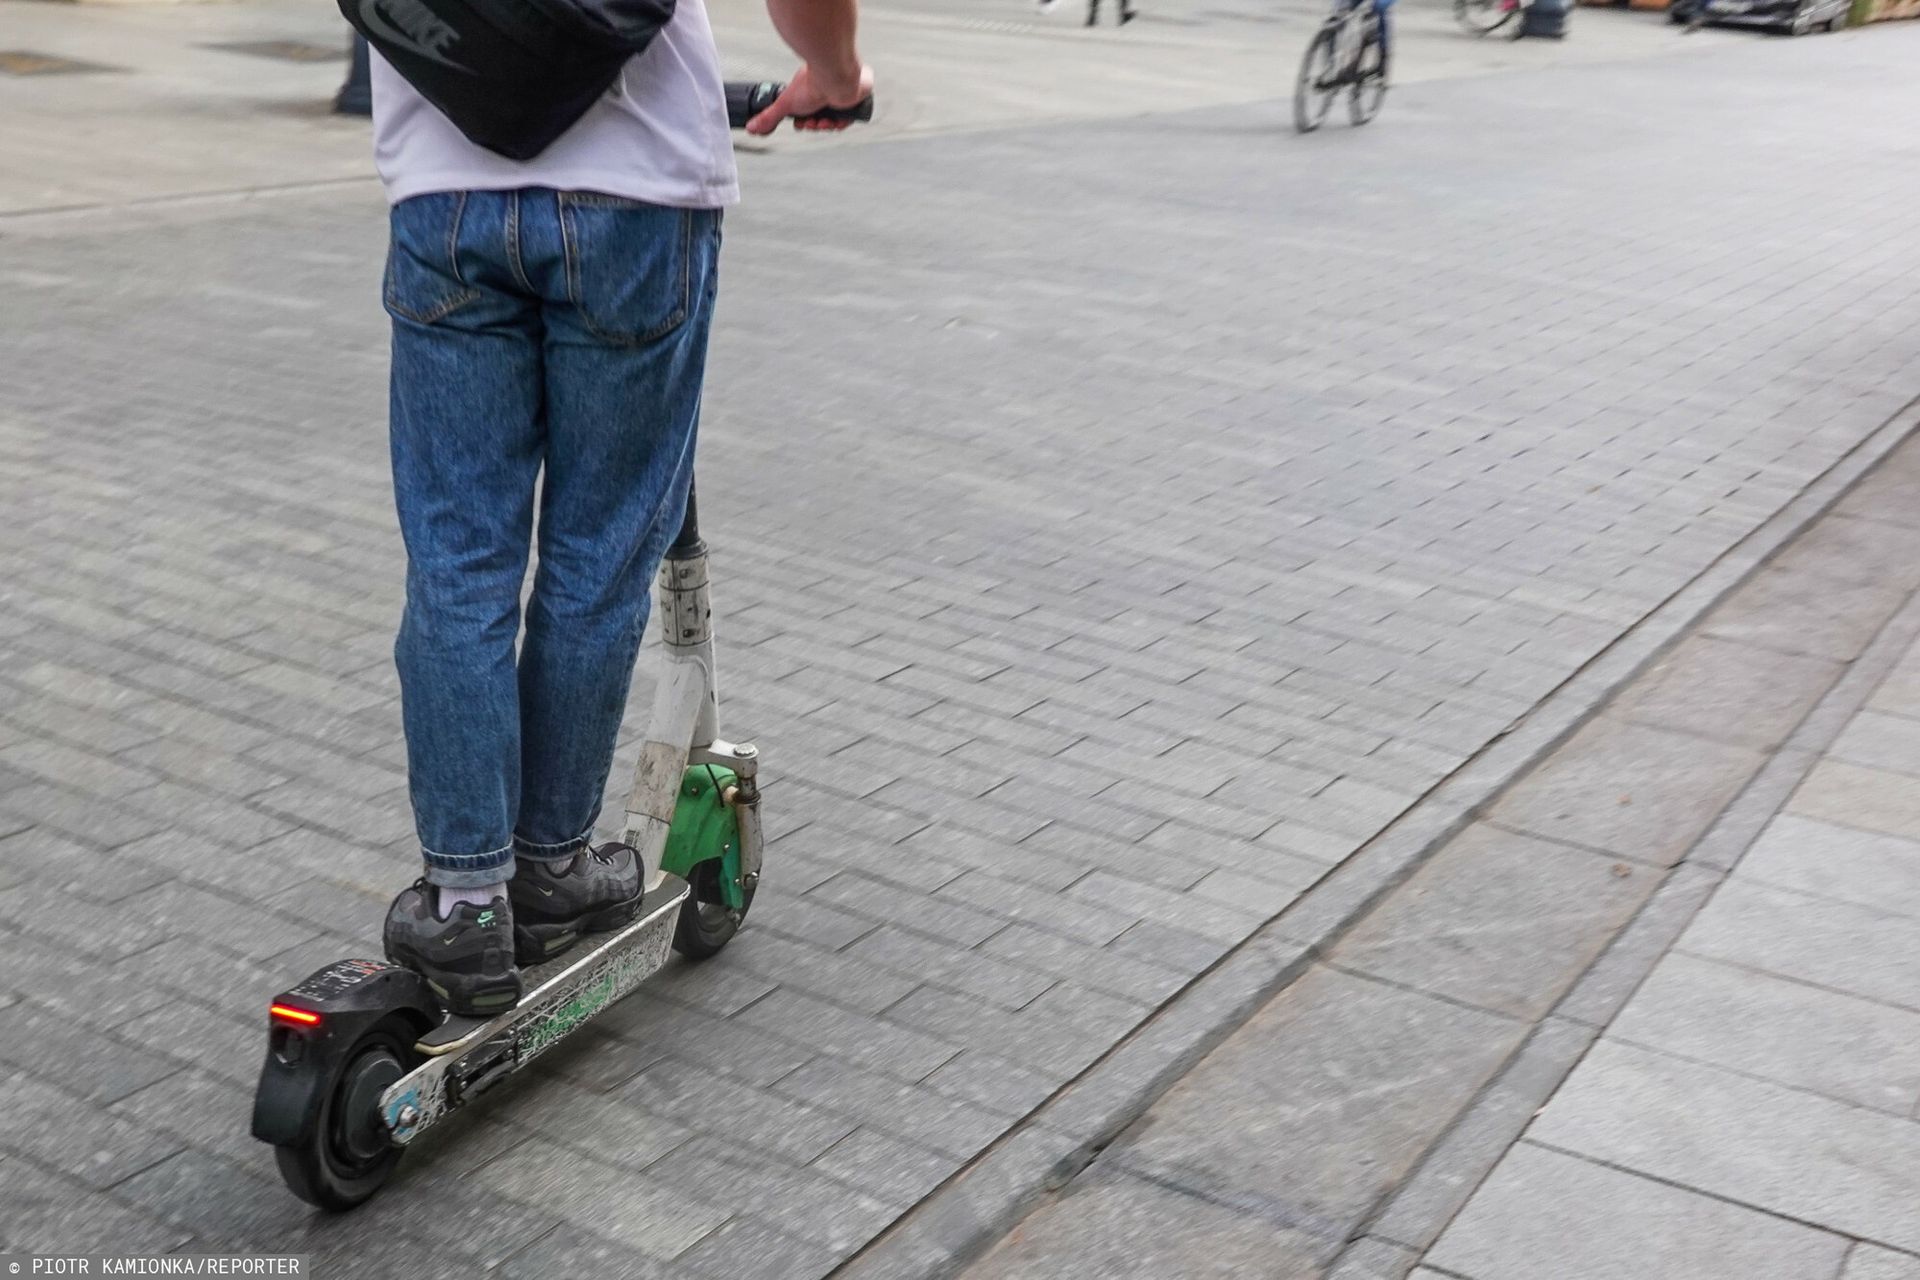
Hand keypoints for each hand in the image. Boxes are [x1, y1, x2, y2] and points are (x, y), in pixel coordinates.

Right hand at [745, 62, 873, 135]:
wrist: (834, 78)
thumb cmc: (812, 84)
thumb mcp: (785, 104)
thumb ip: (768, 117)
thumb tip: (752, 128)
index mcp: (813, 89)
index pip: (810, 112)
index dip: (806, 123)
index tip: (803, 124)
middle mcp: (828, 90)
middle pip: (822, 119)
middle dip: (816, 126)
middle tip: (813, 123)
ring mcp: (844, 94)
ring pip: (837, 120)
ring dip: (828, 125)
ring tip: (824, 120)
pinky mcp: (858, 97)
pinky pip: (852, 117)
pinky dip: (843, 122)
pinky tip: (837, 118)